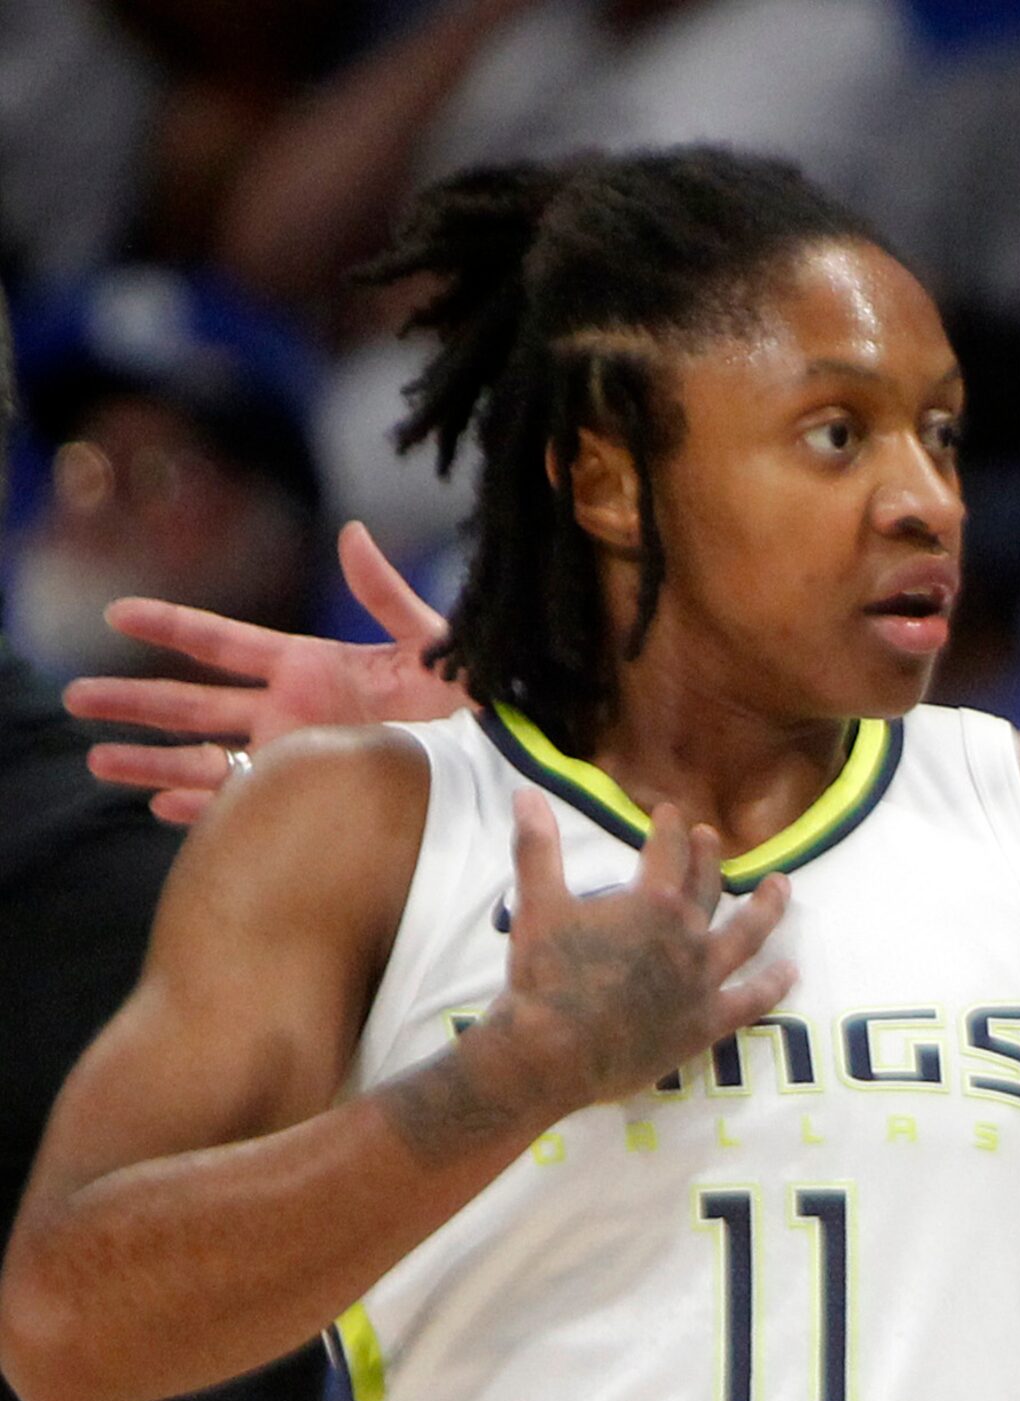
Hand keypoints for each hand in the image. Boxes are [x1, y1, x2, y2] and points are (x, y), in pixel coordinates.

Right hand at [65, 521, 465, 823]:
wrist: (509, 765)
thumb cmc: (479, 700)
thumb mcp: (435, 644)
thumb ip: (388, 595)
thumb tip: (352, 534)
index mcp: (313, 667)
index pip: (225, 643)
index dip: (171, 625)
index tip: (116, 613)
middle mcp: (292, 714)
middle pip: (194, 705)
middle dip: (134, 701)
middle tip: (74, 698)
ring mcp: (296, 762)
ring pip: (206, 759)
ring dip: (151, 762)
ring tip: (96, 762)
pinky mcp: (312, 806)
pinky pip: (247, 809)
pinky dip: (205, 811)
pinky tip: (162, 811)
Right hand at [472, 791, 795, 1115]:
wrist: (553, 1052)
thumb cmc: (543, 977)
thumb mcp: (537, 905)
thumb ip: (537, 848)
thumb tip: (525, 793)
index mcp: (652, 904)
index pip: (667, 853)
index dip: (668, 829)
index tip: (669, 814)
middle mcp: (687, 937)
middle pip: (708, 887)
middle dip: (709, 858)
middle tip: (711, 838)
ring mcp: (703, 980)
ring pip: (748, 935)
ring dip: (767, 908)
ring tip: (781, 886)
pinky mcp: (707, 1022)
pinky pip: (752, 1000)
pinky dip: (774, 985)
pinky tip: (791, 971)